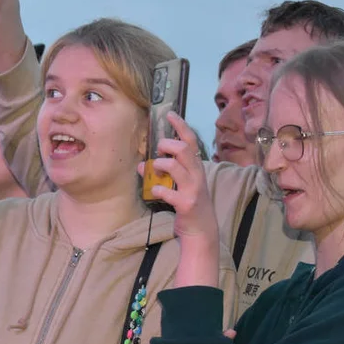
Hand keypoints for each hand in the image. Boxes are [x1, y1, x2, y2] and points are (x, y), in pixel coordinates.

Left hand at [143, 112, 218, 241]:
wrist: (201, 229)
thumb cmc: (189, 202)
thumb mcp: (182, 184)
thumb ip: (165, 172)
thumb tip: (141, 164)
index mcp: (196, 167)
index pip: (190, 141)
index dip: (180, 126)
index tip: (169, 114)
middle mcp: (197, 175)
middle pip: (183, 149)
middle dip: (166, 145)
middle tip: (158, 151)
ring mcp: (193, 189)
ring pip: (175, 166)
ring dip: (160, 165)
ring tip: (155, 170)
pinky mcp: (186, 203)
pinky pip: (167, 192)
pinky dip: (157, 189)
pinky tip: (154, 192)